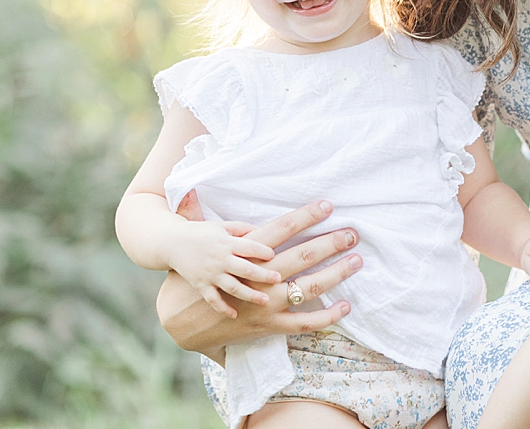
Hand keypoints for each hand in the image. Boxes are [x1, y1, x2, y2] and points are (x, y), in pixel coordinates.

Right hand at [158, 201, 363, 354]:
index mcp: (243, 250)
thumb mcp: (213, 238)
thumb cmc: (198, 269)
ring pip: (302, 289)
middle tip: (351, 234)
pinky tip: (342, 308)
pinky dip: (320, 318)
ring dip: (330, 277)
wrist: (176, 311)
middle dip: (327, 243)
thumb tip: (257, 217)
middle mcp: (254, 275)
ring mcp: (260, 301)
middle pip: (299, 256)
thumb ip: (239, 227)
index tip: (326, 206)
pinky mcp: (262, 323)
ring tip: (352, 266)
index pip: (280, 229)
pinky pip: (295, 323)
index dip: (304, 216)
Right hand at [167, 217, 283, 314]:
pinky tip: (234, 315)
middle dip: (261, 275)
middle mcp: (220, 259)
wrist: (173, 243)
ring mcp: (210, 274)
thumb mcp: (222, 226)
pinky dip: (223, 308)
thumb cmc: (202, 232)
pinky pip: (213, 299)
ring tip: (265, 301)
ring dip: (249, 294)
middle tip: (277, 279)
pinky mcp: (201, 285)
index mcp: (226, 242)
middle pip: (244, 268)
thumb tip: (267, 229)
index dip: (261, 251)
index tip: (274, 255)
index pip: (248, 246)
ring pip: (232, 287)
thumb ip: (243, 228)